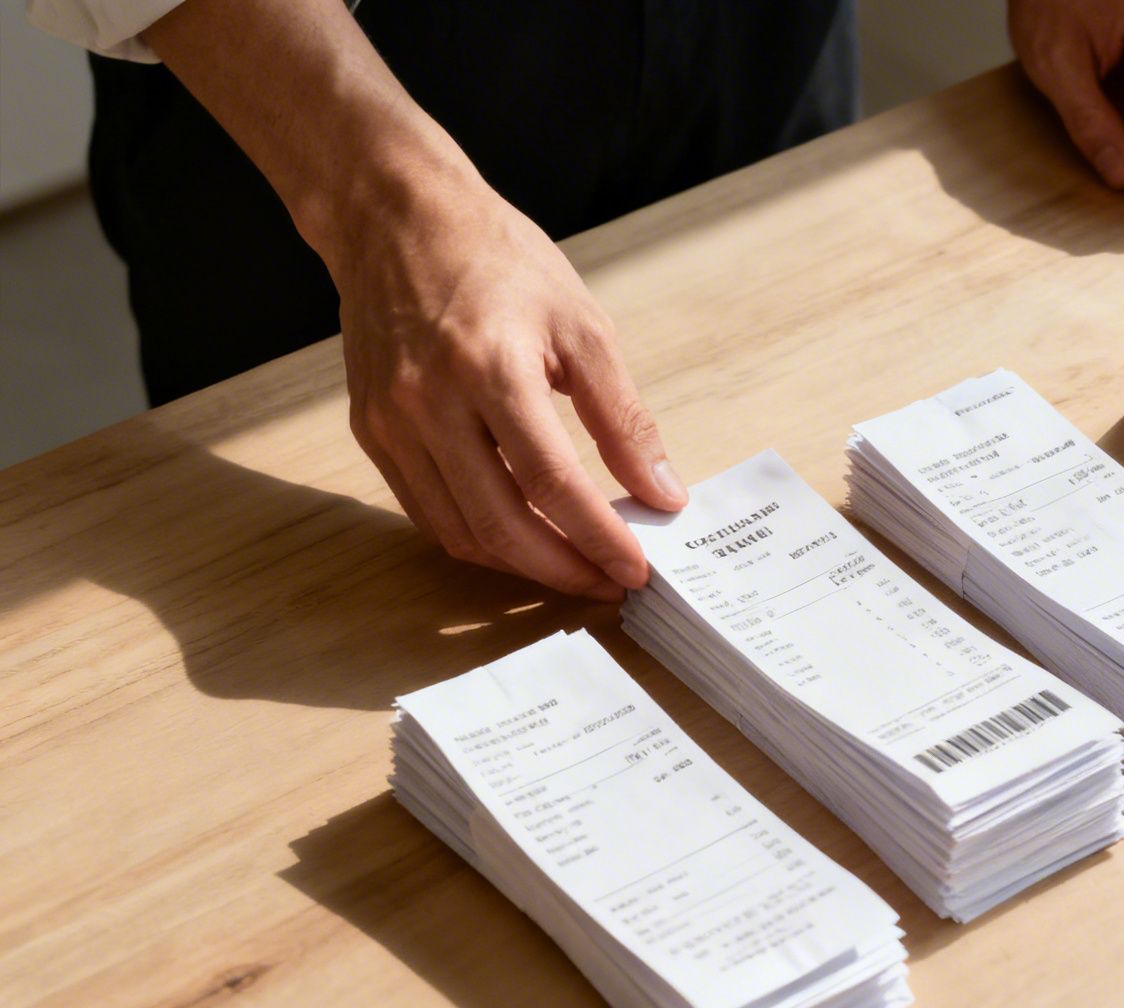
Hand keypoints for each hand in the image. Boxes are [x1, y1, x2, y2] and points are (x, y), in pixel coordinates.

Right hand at [140, 0, 684, 600]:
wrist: (395, 219)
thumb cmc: (498, 260)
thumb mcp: (584, 326)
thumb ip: (624, 418)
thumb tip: (662, 492)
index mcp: (490, 368)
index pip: (553, 483)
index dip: (599, 538)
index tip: (637, 570)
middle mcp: (429, 403)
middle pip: (500, 524)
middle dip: (563, 569)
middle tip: (610, 582)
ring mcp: (391, 423)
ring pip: (459, 531)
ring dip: (520, 564)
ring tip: (574, 565)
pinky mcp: (371, 432)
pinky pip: (427, 511)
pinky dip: (478, 537)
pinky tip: (522, 536)